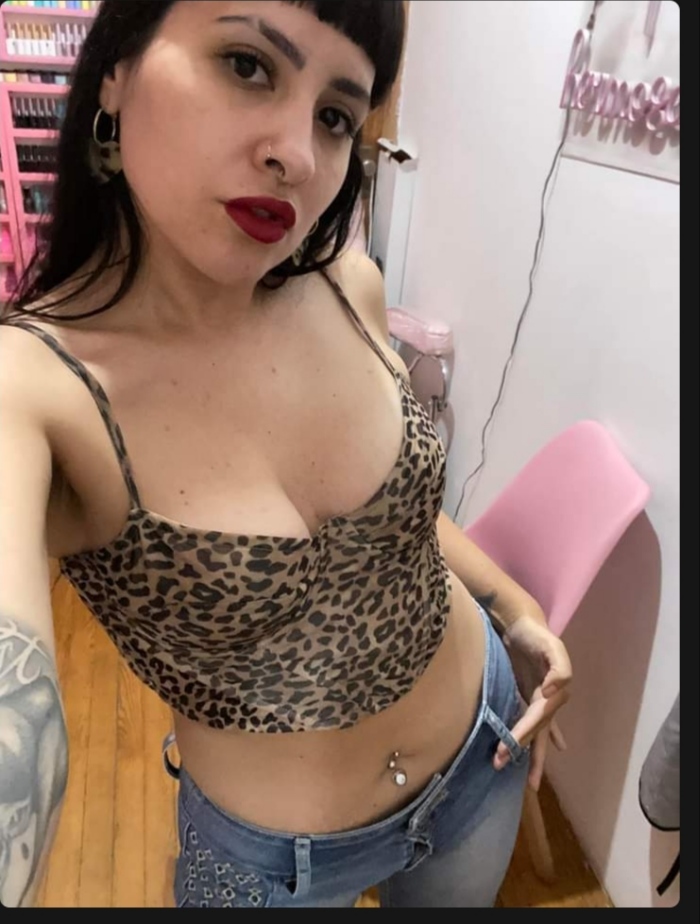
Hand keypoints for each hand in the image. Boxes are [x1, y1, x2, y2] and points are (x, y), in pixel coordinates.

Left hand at [493, 615, 571, 790]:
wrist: (522, 621)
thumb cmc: (535, 634)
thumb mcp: (551, 646)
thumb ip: (560, 669)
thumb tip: (552, 692)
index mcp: (555, 692)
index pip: (537, 719)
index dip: (523, 733)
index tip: (507, 747)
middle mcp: (550, 699)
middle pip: (537, 730)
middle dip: (523, 749)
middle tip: (501, 765)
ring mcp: (541, 698)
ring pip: (537, 732)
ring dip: (532, 753)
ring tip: (533, 783)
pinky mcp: (530, 694)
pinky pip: (535, 721)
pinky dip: (543, 737)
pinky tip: (556, 749)